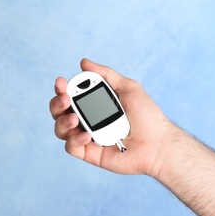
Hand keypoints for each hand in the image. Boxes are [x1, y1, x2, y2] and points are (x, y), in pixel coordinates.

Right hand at [50, 59, 172, 175]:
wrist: (158, 143)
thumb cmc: (147, 116)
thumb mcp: (128, 88)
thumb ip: (106, 75)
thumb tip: (84, 62)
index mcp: (94, 104)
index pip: (70, 95)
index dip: (62, 89)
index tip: (61, 82)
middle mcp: (88, 120)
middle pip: (60, 112)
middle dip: (56, 103)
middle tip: (65, 99)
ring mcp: (88, 137)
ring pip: (61, 129)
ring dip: (62, 121)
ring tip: (74, 118)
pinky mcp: (90, 153)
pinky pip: (72, 147)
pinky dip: (74, 140)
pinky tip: (87, 135)